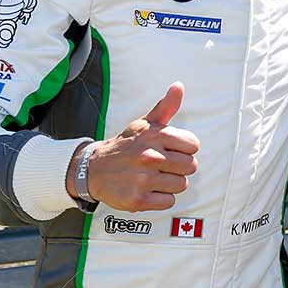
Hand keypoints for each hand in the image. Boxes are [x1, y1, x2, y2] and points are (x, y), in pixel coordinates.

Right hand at [67, 82, 200, 211]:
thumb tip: (179, 86)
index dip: (184, 149)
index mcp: (156, 136)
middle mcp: (150, 157)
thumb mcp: (144, 124)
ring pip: (181, 185)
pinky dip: (161, 198)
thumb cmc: (126, 145)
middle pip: (191, 167)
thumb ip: (166, 107)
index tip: (170, 150)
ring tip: (153, 177)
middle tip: (161, 165)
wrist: (93, 169)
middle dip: (179, 167)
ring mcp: (143, 179)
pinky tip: (147, 190)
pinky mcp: (138, 200)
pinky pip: (169, 202)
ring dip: (170, 183)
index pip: (193, 146)